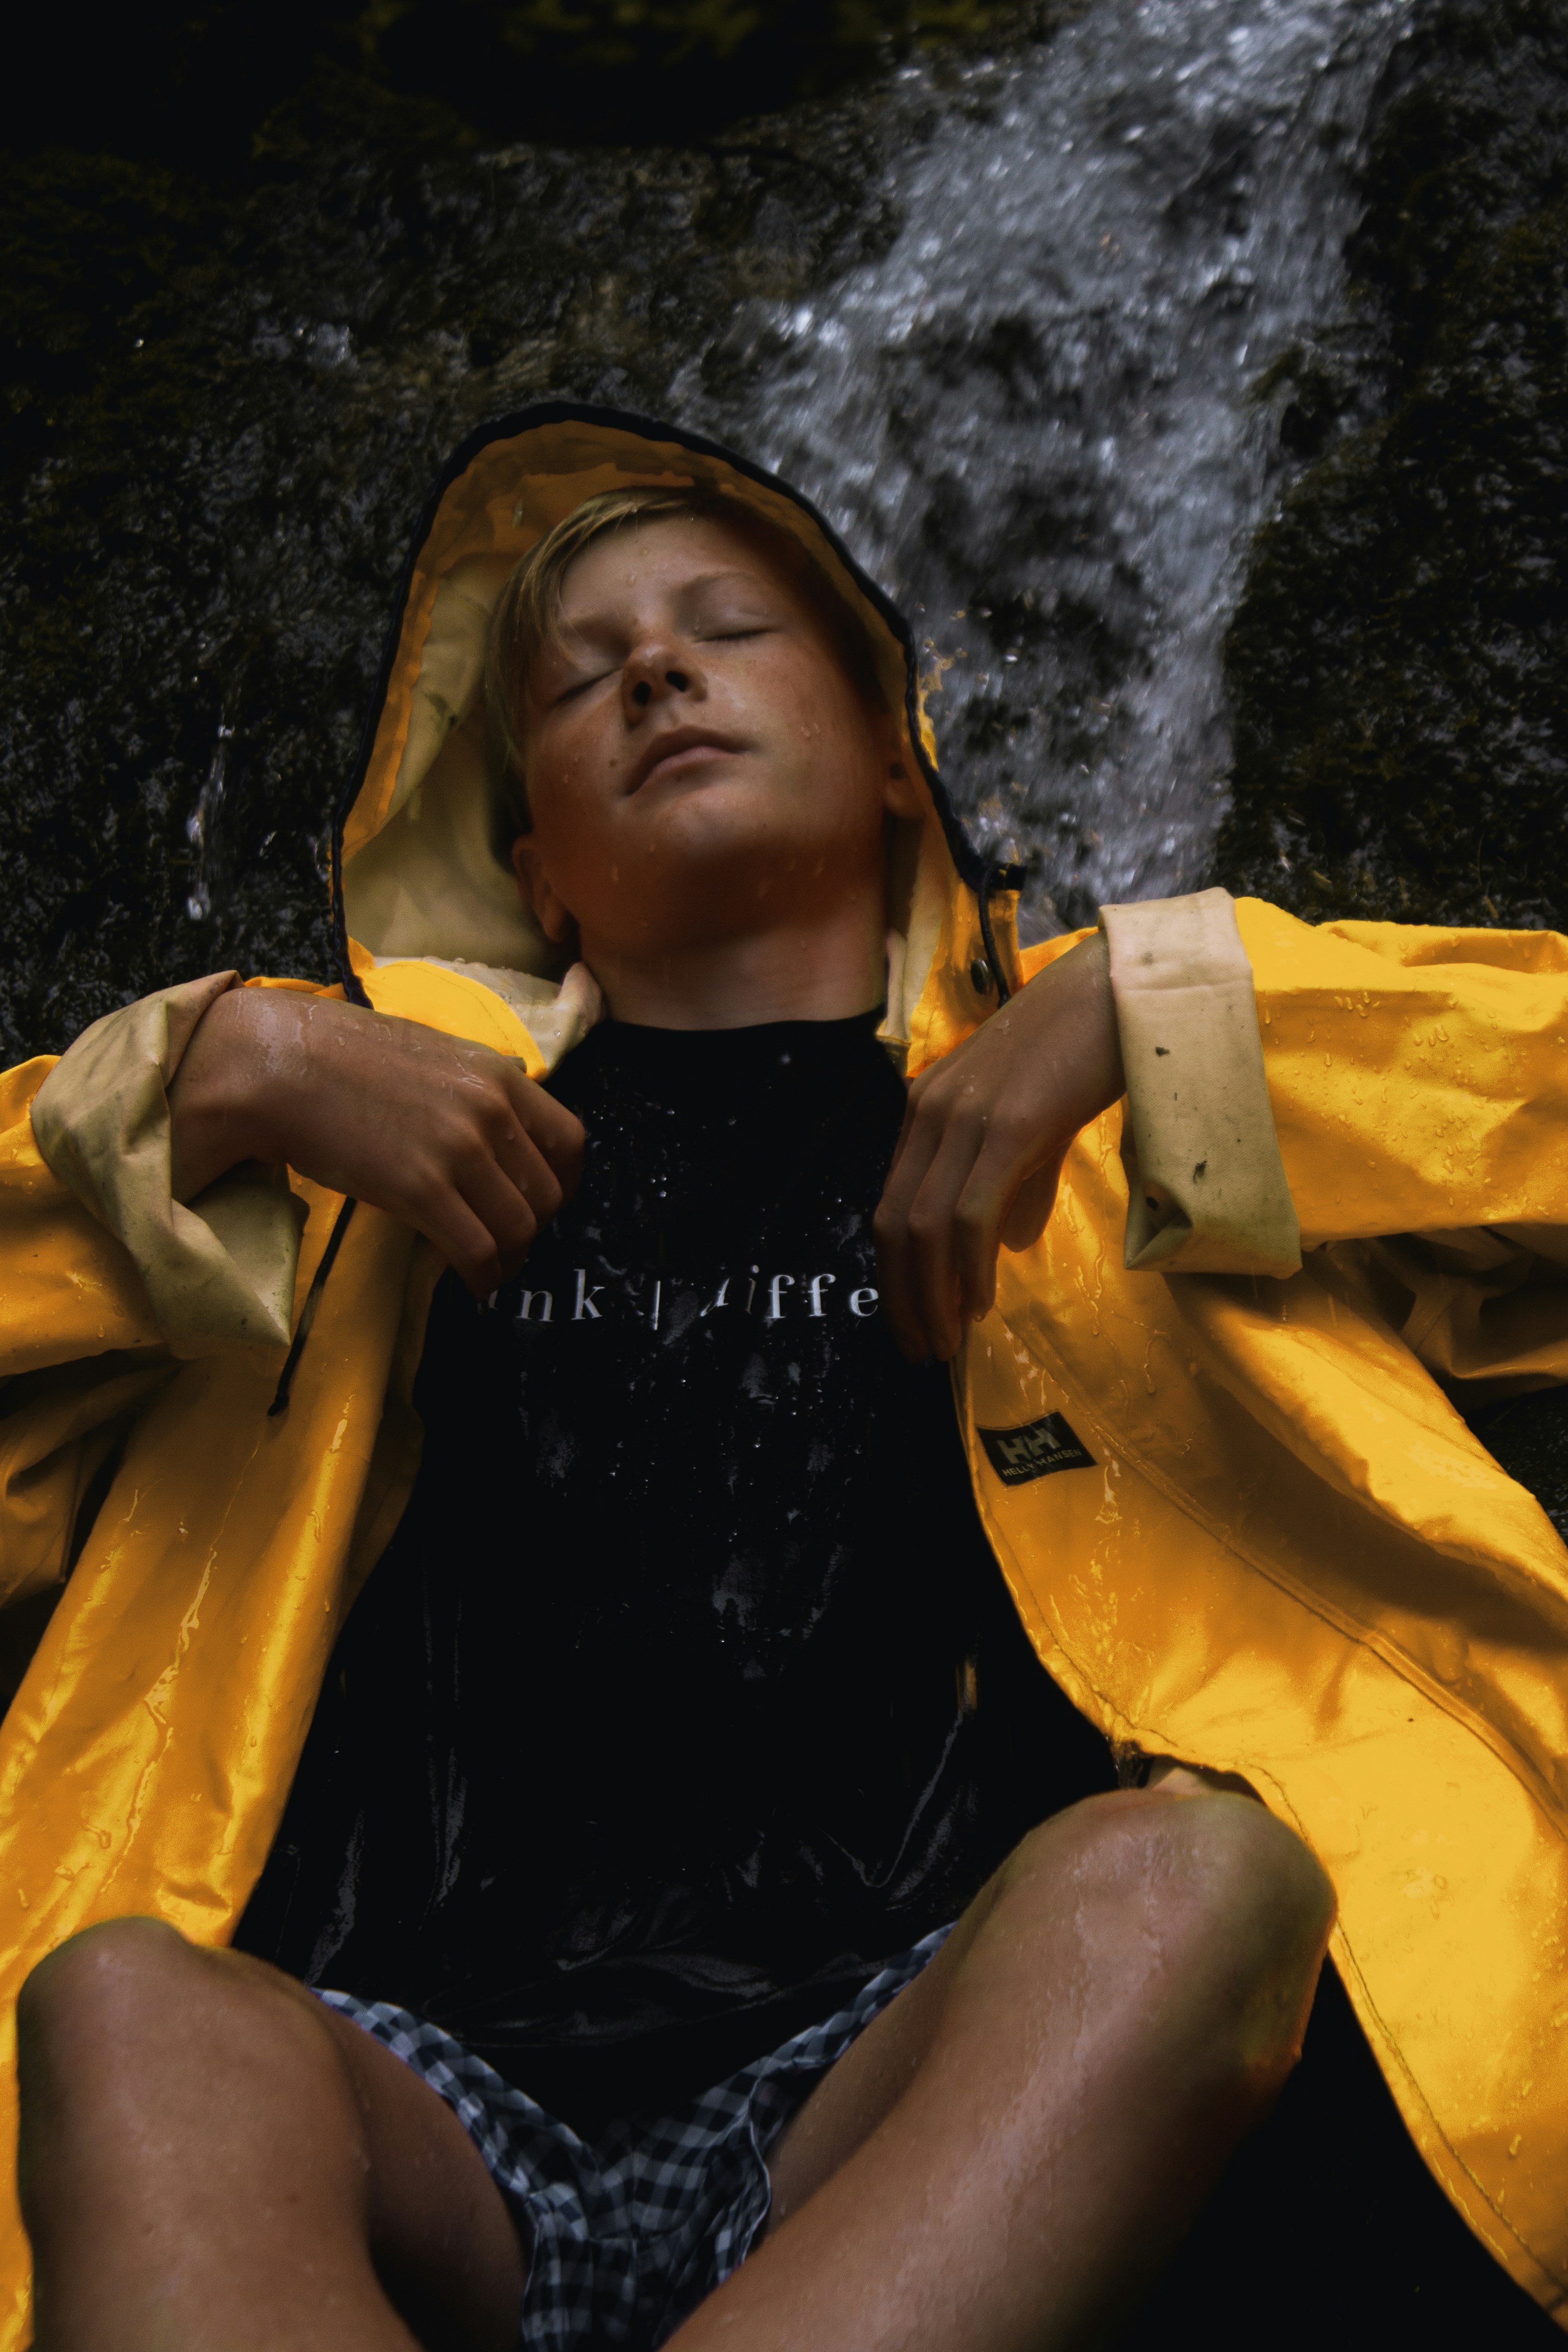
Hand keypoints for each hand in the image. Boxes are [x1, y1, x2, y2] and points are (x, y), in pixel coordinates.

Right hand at [168, 988, 583, 1296]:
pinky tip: (472, 1283)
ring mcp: (458, 1150)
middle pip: (548, 1194)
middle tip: (508, 1242)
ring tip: (490, 1268)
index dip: (563, 1184)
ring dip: (509, 1259)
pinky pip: (477, 1251)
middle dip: (534, 1228)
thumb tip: (495, 1126)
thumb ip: (474, 1088)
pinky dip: (483, 1277)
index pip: (570, 1141)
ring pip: (519, 1229)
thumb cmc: (341, 1057)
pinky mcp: (420, 1190)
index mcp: (498, 1075)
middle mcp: (490, 1111)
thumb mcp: (432, 1054)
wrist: (279, 1063)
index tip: (542, 1204)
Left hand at [873, 931, 1123, 1360]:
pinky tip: (979, 1304)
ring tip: (948, 1341)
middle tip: (922, 1351)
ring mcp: (965, 1116)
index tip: (913, 1322)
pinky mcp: (1008, 1125)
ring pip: (923, 1226)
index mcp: (927, 1108)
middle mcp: (931, 1110)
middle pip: (893, 1224)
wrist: (1122, 988)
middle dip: (903, 1298)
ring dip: (932, 1296)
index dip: (895, 1274)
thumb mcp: (1036, 1122)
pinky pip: (969, 1214)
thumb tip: (1007, 1244)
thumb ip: (1016, 1182)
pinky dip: (968, 1269)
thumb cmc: (1083, 1051)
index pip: (890, 1205)